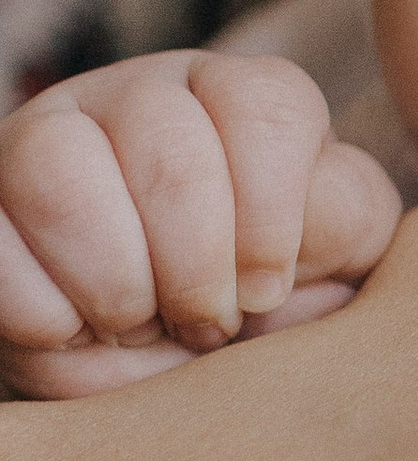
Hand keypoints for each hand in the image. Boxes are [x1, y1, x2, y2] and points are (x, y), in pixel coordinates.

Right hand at [0, 49, 401, 397]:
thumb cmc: (261, 308)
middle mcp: (142, 96)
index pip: (266, 105)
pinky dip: (39, 308)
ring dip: (111, 277)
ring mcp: (49, 137)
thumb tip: (282, 251)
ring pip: (55, 164)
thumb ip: (334, 234)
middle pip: (164, 140)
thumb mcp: (326, 267)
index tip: (267, 291)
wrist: (168, 364)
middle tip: (207, 326)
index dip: (269, 218)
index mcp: (240, 98)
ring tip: (137, 325)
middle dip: (193, 264)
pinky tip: (74, 332)